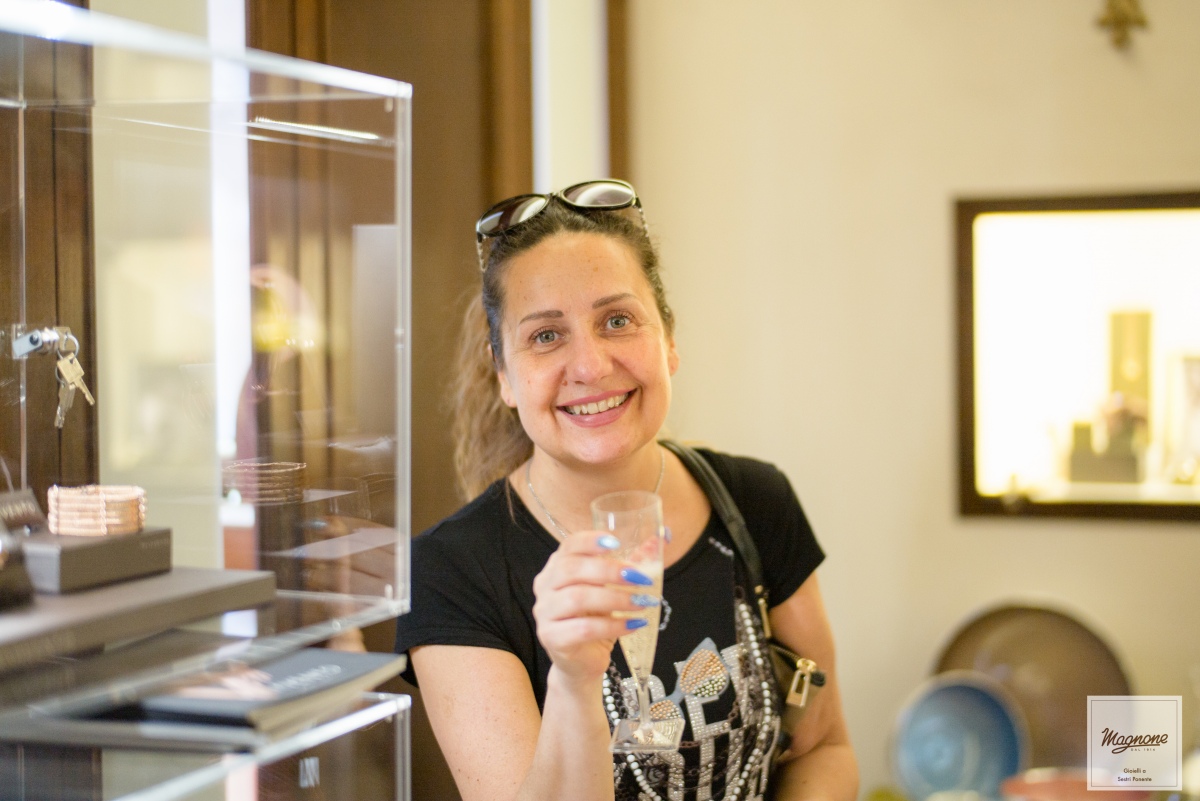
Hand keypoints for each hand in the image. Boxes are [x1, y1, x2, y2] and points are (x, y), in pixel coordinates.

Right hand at [531, 531, 657, 684]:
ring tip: (642, 603)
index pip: (568, 546)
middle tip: (640, 579)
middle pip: (571, 569)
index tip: (617, 544)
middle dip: (609, 571)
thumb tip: (662, 537)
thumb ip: (632, 563)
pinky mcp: (553, 638)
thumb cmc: (595, 619)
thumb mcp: (613, 589)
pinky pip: (583, 629)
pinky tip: (633, 624)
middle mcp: (545, 587)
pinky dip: (612, 625)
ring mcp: (545, 614)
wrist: (582, 662)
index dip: (590, 541)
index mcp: (557, 567)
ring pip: (577, 598)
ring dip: (615, 599)